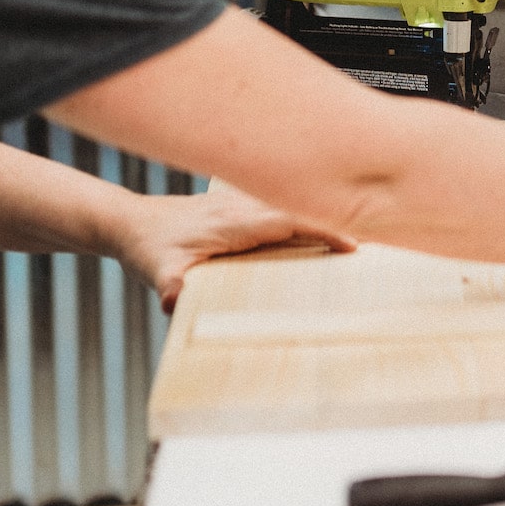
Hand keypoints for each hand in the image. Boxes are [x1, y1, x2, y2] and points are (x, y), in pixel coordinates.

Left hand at [112, 181, 348, 310]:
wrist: (130, 224)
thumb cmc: (147, 247)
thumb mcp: (155, 270)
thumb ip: (168, 285)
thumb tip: (174, 302)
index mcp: (234, 222)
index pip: (289, 220)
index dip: (323, 229)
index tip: (353, 245)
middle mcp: (244, 207)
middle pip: (302, 209)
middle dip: (338, 222)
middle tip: (374, 245)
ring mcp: (244, 203)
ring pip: (295, 206)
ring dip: (325, 218)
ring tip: (359, 242)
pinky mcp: (242, 208)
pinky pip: (284, 209)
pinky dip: (307, 219)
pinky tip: (323, 234)